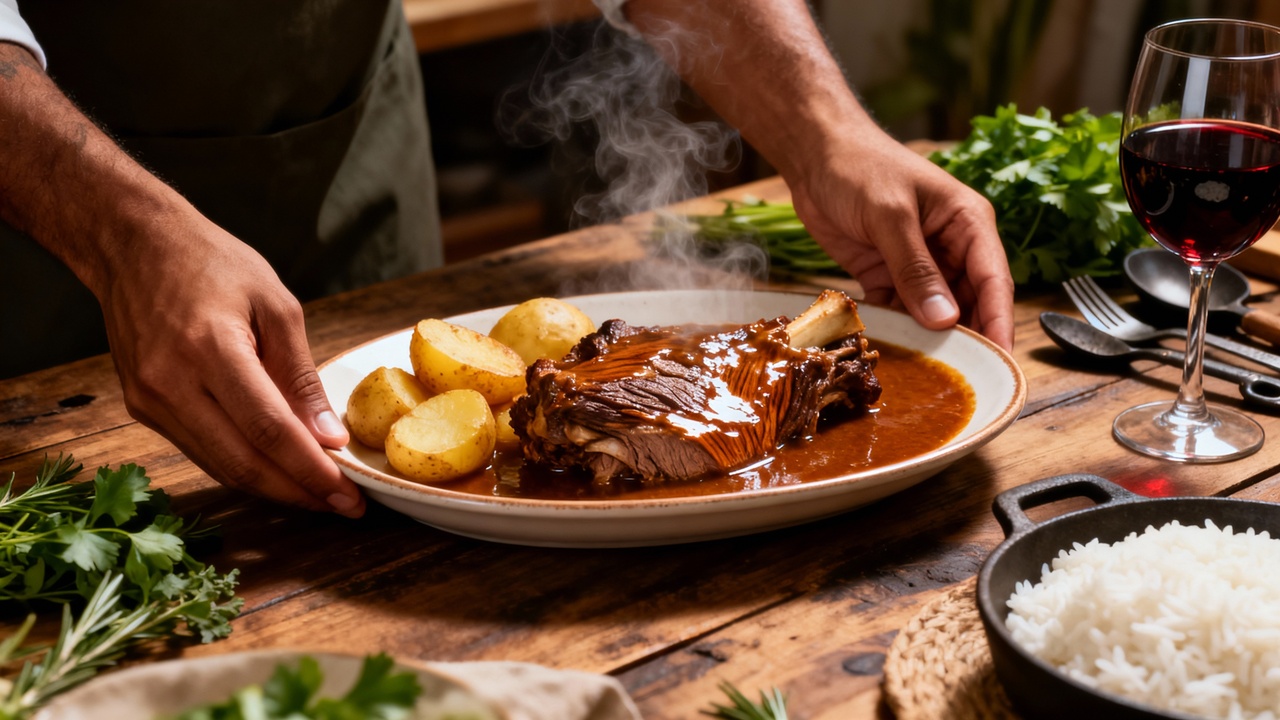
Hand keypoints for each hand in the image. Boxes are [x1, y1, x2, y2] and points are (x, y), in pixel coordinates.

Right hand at [97, 215, 365, 516]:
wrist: (134, 246)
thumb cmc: (213, 264)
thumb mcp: (277, 306)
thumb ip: (301, 377)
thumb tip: (328, 437)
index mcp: (210, 349)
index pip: (269, 431)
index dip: (311, 471)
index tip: (350, 495)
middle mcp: (171, 383)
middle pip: (242, 463)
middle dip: (299, 493)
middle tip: (346, 506)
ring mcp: (150, 400)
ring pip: (220, 466)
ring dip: (274, 488)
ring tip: (322, 495)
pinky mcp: (143, 408)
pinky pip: (202, 451)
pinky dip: (244, 466)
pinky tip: (280, 470)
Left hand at [788, 133, 1015, 351]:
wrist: (814, 154)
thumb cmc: (860, 166)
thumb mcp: (891, 216)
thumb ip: (915, 268)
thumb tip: (944, 319)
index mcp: (968, 223)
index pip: (994, 281)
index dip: (999, 322)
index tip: (999, 360)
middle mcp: (950, 247)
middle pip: (967, 303)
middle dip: (964, 339)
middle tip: (959, 379)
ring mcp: (919, 263)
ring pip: (933, 312)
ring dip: (928, 339)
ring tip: (925, 373)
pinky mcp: (886, 274)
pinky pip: (898, 310)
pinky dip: (896, 329)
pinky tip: (890, 352)